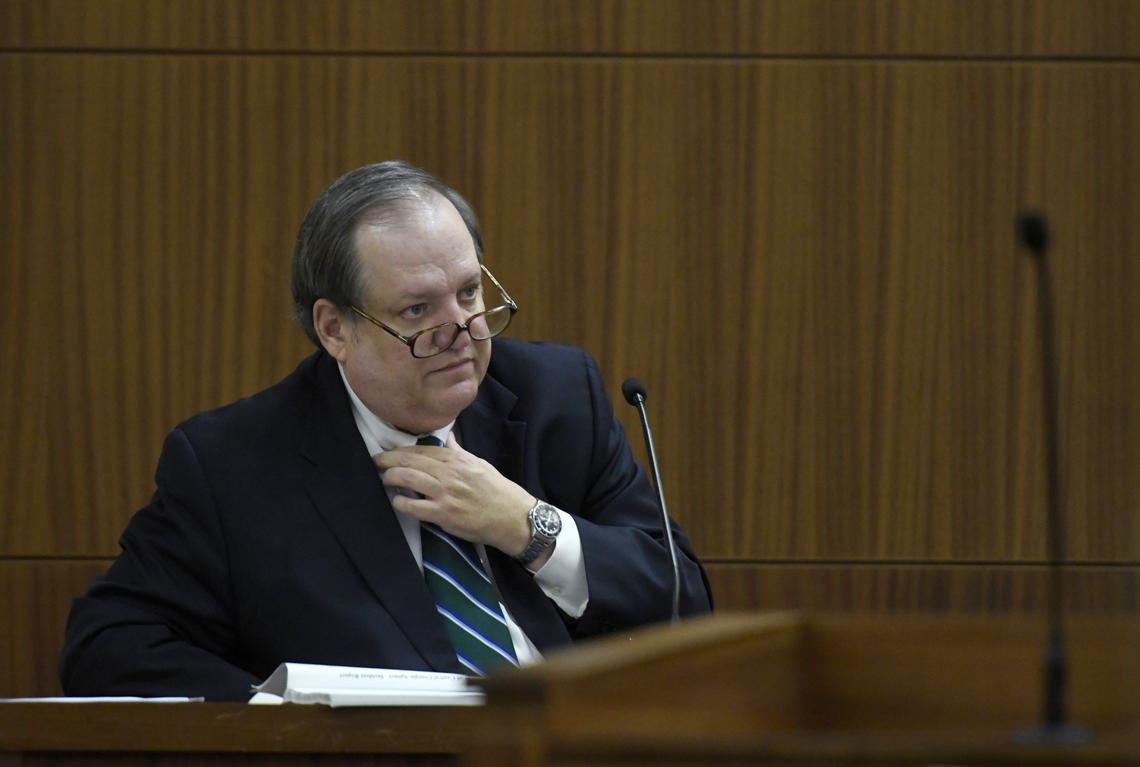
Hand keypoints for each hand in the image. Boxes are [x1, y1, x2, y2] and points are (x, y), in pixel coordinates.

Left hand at [373, 434, 534, 556]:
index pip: (422, 450)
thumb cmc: (497, 491)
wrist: (512, 517)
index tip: (389, 452)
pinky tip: (397, 501)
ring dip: (391, 477)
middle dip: (388, 460)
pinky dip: (401, 502)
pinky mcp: (444, 514)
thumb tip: (448, 439)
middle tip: (375, 462)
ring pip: (408, 478)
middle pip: (410, 461)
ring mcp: (445, 493)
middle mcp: (449, 473)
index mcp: (457, 460)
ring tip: (384, 479)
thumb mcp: (479, 464)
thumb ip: (459, 452)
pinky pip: (414, 506)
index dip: (401, 450)